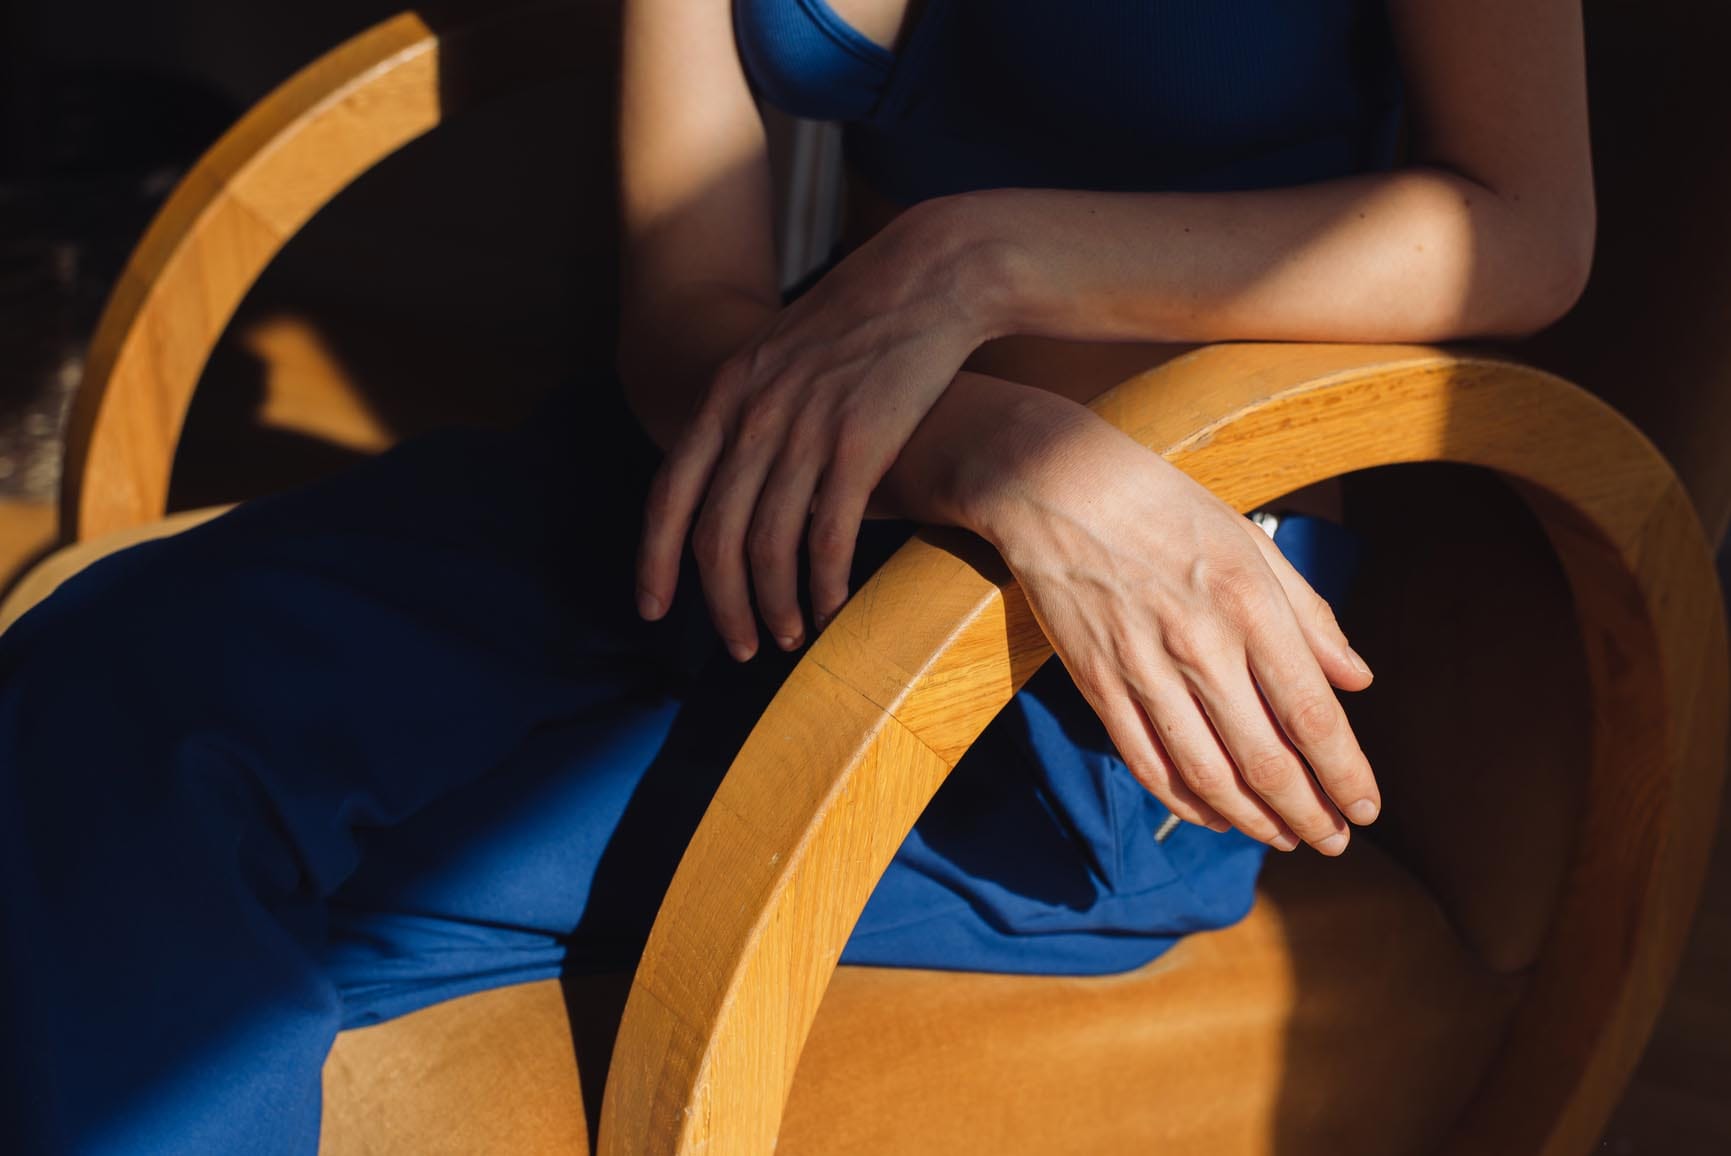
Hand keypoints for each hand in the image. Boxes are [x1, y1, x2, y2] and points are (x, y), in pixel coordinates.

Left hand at [635, 199, 1007, 657]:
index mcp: (727, 393)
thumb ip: (751, 410)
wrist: (929, 275)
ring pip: (769, 545)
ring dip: (773, 604)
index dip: (654, 560)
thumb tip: (738, 477)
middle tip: (739, 648)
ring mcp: (805, 428)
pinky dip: (823, 582)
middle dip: (721, 604)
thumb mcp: (782, 353)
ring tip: (787, 638)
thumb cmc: (862, 319)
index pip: (671, 493)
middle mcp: (755, 415)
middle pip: (716, 535)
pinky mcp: (860, 442)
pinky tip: (832, 607)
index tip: (653, 610)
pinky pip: (828, 534)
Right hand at [960, 397, 1379, 855]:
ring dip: (1254, 821)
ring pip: (1209, 776)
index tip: (1366, 808)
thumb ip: (1310, 614)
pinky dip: (1187, 803)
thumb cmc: (1164, 507)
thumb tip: (1357, 680)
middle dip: (1309, 814)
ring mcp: (1144, 671)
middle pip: (1266, 761)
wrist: (1057, 487)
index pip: (1312, 714)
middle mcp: (1201, 646)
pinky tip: (1215, 817)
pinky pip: (1149, 764)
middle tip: (1333, 842)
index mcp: (1250, 604)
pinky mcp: (1098, 685)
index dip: (1345, 774)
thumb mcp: (1252, 542)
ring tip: (1284, 839)